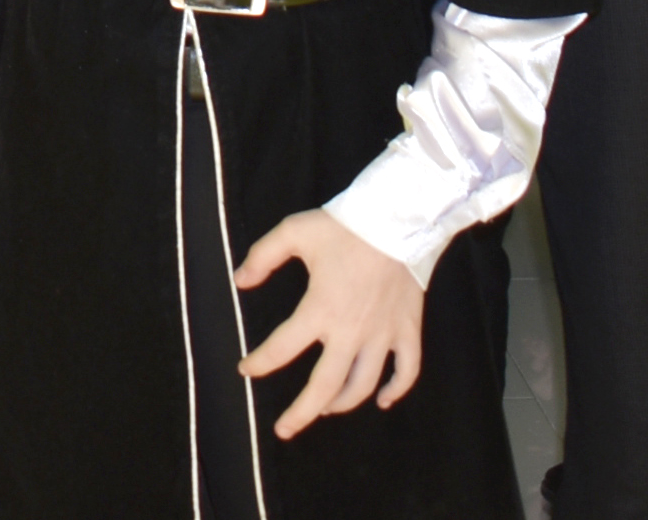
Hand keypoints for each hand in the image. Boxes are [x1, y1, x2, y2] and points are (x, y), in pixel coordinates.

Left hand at [232, 209, 426, 438]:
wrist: (399, 218)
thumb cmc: (344, 225)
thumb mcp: (294, 232)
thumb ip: (262, 257)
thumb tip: (240, 281)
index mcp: (319, 310)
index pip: (280, 349)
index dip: (259, 363)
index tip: (246, 369)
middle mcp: (350, 331)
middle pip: (324, 387)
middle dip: (301, 413)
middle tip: (283, 429)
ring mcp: (382, 334)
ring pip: (362, 385)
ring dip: (342, 403)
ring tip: (326, 409)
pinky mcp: (407, 329)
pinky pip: (407, 370)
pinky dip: (396, 390)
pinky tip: (383, 400)